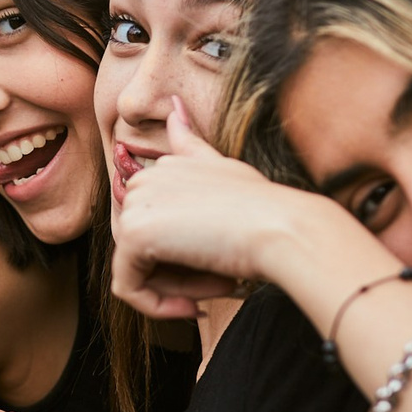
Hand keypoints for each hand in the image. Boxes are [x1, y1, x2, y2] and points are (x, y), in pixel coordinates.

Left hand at [112, 101, 357, 317]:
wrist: (284, 228)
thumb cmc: (268, 208)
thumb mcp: (227, 170)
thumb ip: (193, 146)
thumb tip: (173, 104)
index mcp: (167, 166)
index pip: (161, 229)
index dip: (190, 256)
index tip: (224, 268)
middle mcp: (146, 179)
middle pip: (146, 252)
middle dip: (181, 275)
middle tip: (224, 278)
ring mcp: (137, 204)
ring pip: (139, 270)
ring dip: (178, 290)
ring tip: (219, 283)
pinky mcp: (133, 235)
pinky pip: (127, 289)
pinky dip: (159, 307)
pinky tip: (196, 304)